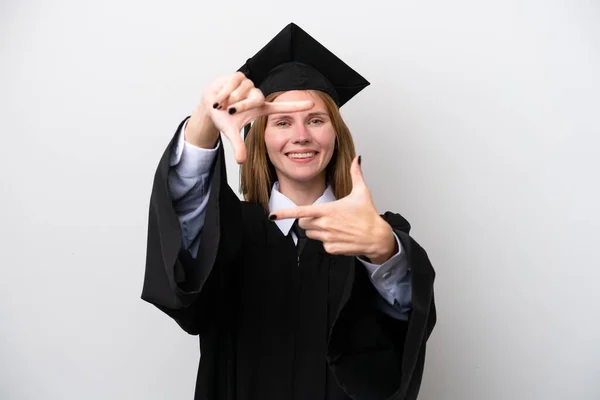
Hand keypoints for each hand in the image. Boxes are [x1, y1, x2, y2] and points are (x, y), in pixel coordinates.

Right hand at [185, 72, 313, 163]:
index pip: (282, 107)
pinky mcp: (239, 75)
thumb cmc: (224, 117)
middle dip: (241, 105)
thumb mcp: (231, 133)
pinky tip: (219, 97)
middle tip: (230, 111)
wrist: (209, 104)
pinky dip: (223, 93)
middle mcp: (257, 96)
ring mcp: (249, 85)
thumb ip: (238, 146)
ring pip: (242, 91)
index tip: (312, 105)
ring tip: (224, 104)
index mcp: (261, 108)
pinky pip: (232, 84)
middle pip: (256, 99)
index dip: (296, 106)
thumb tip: (241, 161)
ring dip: (229, 99)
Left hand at [270, 157, 396, 262]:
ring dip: (316, 230)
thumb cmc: (369, 214)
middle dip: (308, 219)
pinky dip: (327, 241)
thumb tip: (356, 158)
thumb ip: (356, 174)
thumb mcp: (362, 192)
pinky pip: (321, 244)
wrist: (377, 237)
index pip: (300, 211)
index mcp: (328, 210)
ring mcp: (327, 238)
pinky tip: (340, 236)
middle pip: (303, 222)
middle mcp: (325, 225)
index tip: (272, 215)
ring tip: (334, 226)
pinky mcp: (331, 249)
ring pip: (310, 234)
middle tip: (323, 216)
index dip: (284, 213)